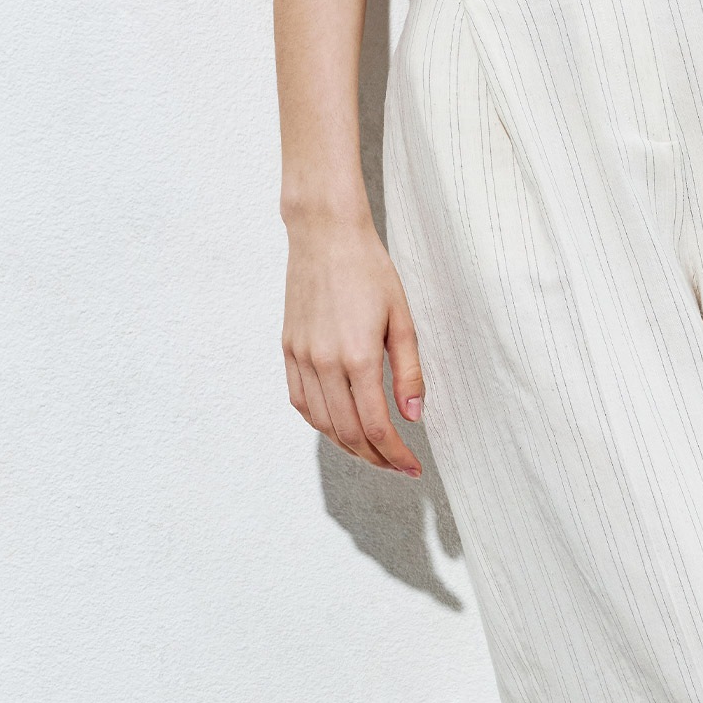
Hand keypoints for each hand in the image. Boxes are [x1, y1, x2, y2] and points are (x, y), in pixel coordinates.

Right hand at [283, 212, 424, 476]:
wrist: (325, 235)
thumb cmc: (370, 271)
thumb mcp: (403, 320)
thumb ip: (409, 372)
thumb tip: (413, 417)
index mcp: (358, 357)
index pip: (376, 427)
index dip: (396, 454)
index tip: (413, 467)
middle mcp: (324, 363)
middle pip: (348, 433)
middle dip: (376, 457)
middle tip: (398, 464)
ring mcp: (301, 357)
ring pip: (321, 423)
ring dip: (348, 445)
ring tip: (373, 450)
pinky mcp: (288, 349)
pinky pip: (300, 402)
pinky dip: (321, 423)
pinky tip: (340, 425)